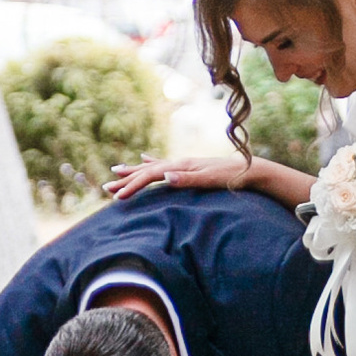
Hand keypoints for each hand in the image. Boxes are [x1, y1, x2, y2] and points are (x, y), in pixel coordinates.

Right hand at [107, 145, 249, 200]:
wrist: (250, 170)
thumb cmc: (232, 178)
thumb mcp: (210, 180)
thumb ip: (187, 179)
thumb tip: (164, 176)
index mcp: (181, 166)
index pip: (150, 176)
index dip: (132, 185)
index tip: (117, 197)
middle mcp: (180, 163)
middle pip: (146, 170)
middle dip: (126, 178)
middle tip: (106, 185)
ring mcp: (184, 164)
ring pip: (151, 166)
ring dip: (133, 170)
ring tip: (116, 169)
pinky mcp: (189, 167)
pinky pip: (162, 164)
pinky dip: (150, 162)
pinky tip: (145, 158)